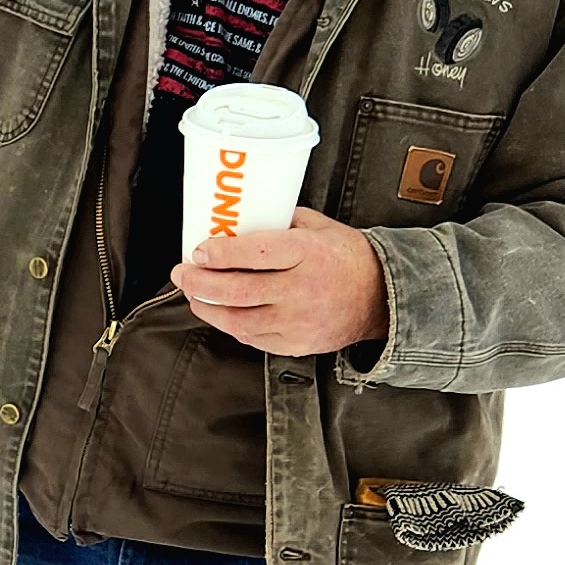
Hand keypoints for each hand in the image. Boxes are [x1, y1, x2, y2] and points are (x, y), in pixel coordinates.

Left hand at [174, 207, 389, 359]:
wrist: (381, 297)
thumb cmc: (346, 257)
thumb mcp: (318, 227)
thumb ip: (279, 222)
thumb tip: (237, 220)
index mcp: (308, 253)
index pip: (255, 253)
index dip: (220, 253)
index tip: (198, 250)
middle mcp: (301, 289)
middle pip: (237, 290)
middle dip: (200, 282)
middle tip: (182, 273)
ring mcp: (298, 322)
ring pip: (238, 319)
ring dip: (208, 307)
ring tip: (194, 294)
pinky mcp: (296, 344)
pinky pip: (252, 337)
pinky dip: (232, 324)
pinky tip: (221, 312)